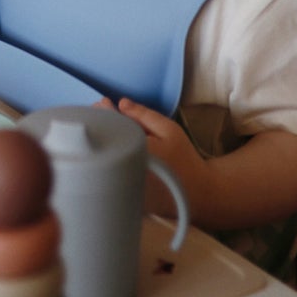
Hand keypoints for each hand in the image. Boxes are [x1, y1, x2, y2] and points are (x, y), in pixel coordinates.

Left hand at [102, 97, 210, 219]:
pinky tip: (112, 146)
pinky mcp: (124, 193)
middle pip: (106, 142)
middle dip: (102, 125)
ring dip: (104, 140)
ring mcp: (123, 184)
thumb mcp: (169, 130)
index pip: (114, 127)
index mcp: (137, 151)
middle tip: (99, 110)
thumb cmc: (184, 159)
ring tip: (105, 126)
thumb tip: (122, 103)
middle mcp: (126, 169)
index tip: (102, 103)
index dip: (106, 113)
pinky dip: (109, 156)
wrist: (196, 193)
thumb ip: (144, 115)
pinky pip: (111, 171)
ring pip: (106, 157)